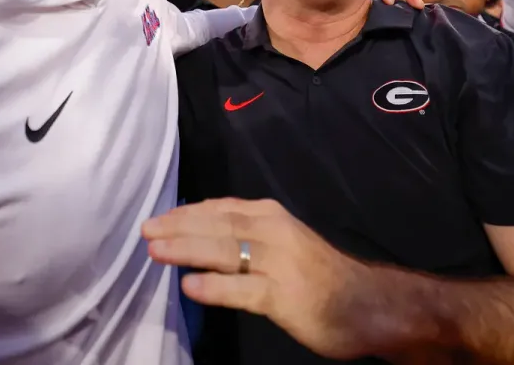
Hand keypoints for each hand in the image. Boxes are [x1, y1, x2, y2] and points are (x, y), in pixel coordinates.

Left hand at [143, 199, 415, 359]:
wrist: (367, 303)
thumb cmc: (319, 274)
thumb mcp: (282, 241)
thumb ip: (246, 235)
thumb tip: (201, 232)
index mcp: (270, 216)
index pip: (219, 210)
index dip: (186, 214)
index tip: (157, 220)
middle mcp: (272, 232)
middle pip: (216, 226)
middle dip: (177, 228)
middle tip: (146, 232)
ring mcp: (278, 263)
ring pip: (224, 251)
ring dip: (187, 250)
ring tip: (156, 252)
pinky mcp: (284, 295)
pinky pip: (243, 290)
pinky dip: (216, 287)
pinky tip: (191, 286)